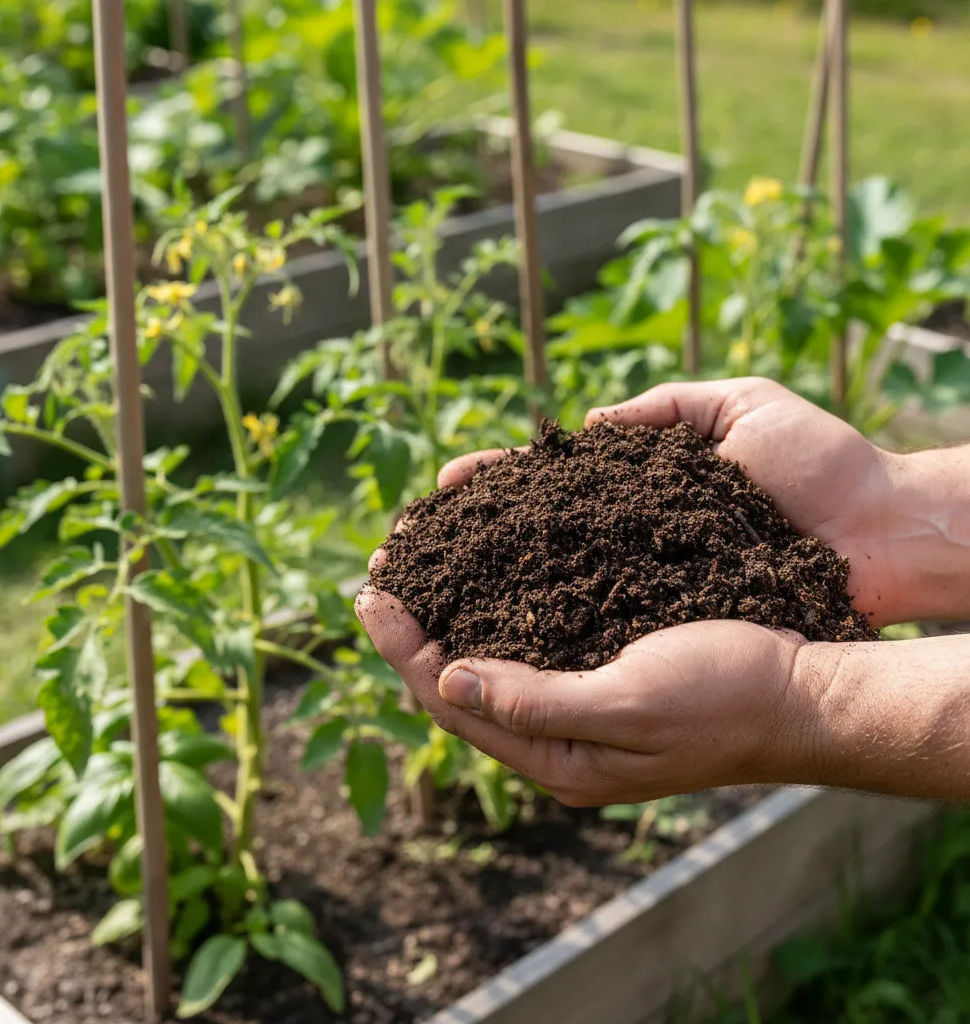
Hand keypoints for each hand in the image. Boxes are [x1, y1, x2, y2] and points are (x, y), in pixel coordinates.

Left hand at [357, 588, 810, 803]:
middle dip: (413, 636)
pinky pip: (528, 649)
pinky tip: (483, 581)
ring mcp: (581, 712)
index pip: (454, 707)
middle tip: (376, 578)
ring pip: (491, 665)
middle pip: (461, 688)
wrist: (802, 691)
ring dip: (448, 622)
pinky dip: (494, 614)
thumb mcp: (631, 702)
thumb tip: (445, 684)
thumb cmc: (726, 696)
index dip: (406, 653)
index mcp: (560, 760)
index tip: (372, 598)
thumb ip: (537, 703)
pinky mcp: (603, 677)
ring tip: (414, 574)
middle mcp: (560, 743)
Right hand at [442, 377, 901, 625]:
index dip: (492, 487)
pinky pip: (592, 630)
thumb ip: (665, 407)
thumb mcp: (743, 408)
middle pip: (530, 545)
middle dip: (464, 546)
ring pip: (546, 592)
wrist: (884, 533)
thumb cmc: (823, 466)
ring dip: (480, 594)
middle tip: (403, 550)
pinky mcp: (671, 625)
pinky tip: (486, 639)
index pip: (546, 489)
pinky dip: (535, 634)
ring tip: (422, 592)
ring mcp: (646, 588)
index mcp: (638, 492)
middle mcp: (630, 545)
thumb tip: (583, 428)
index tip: (447, 487)